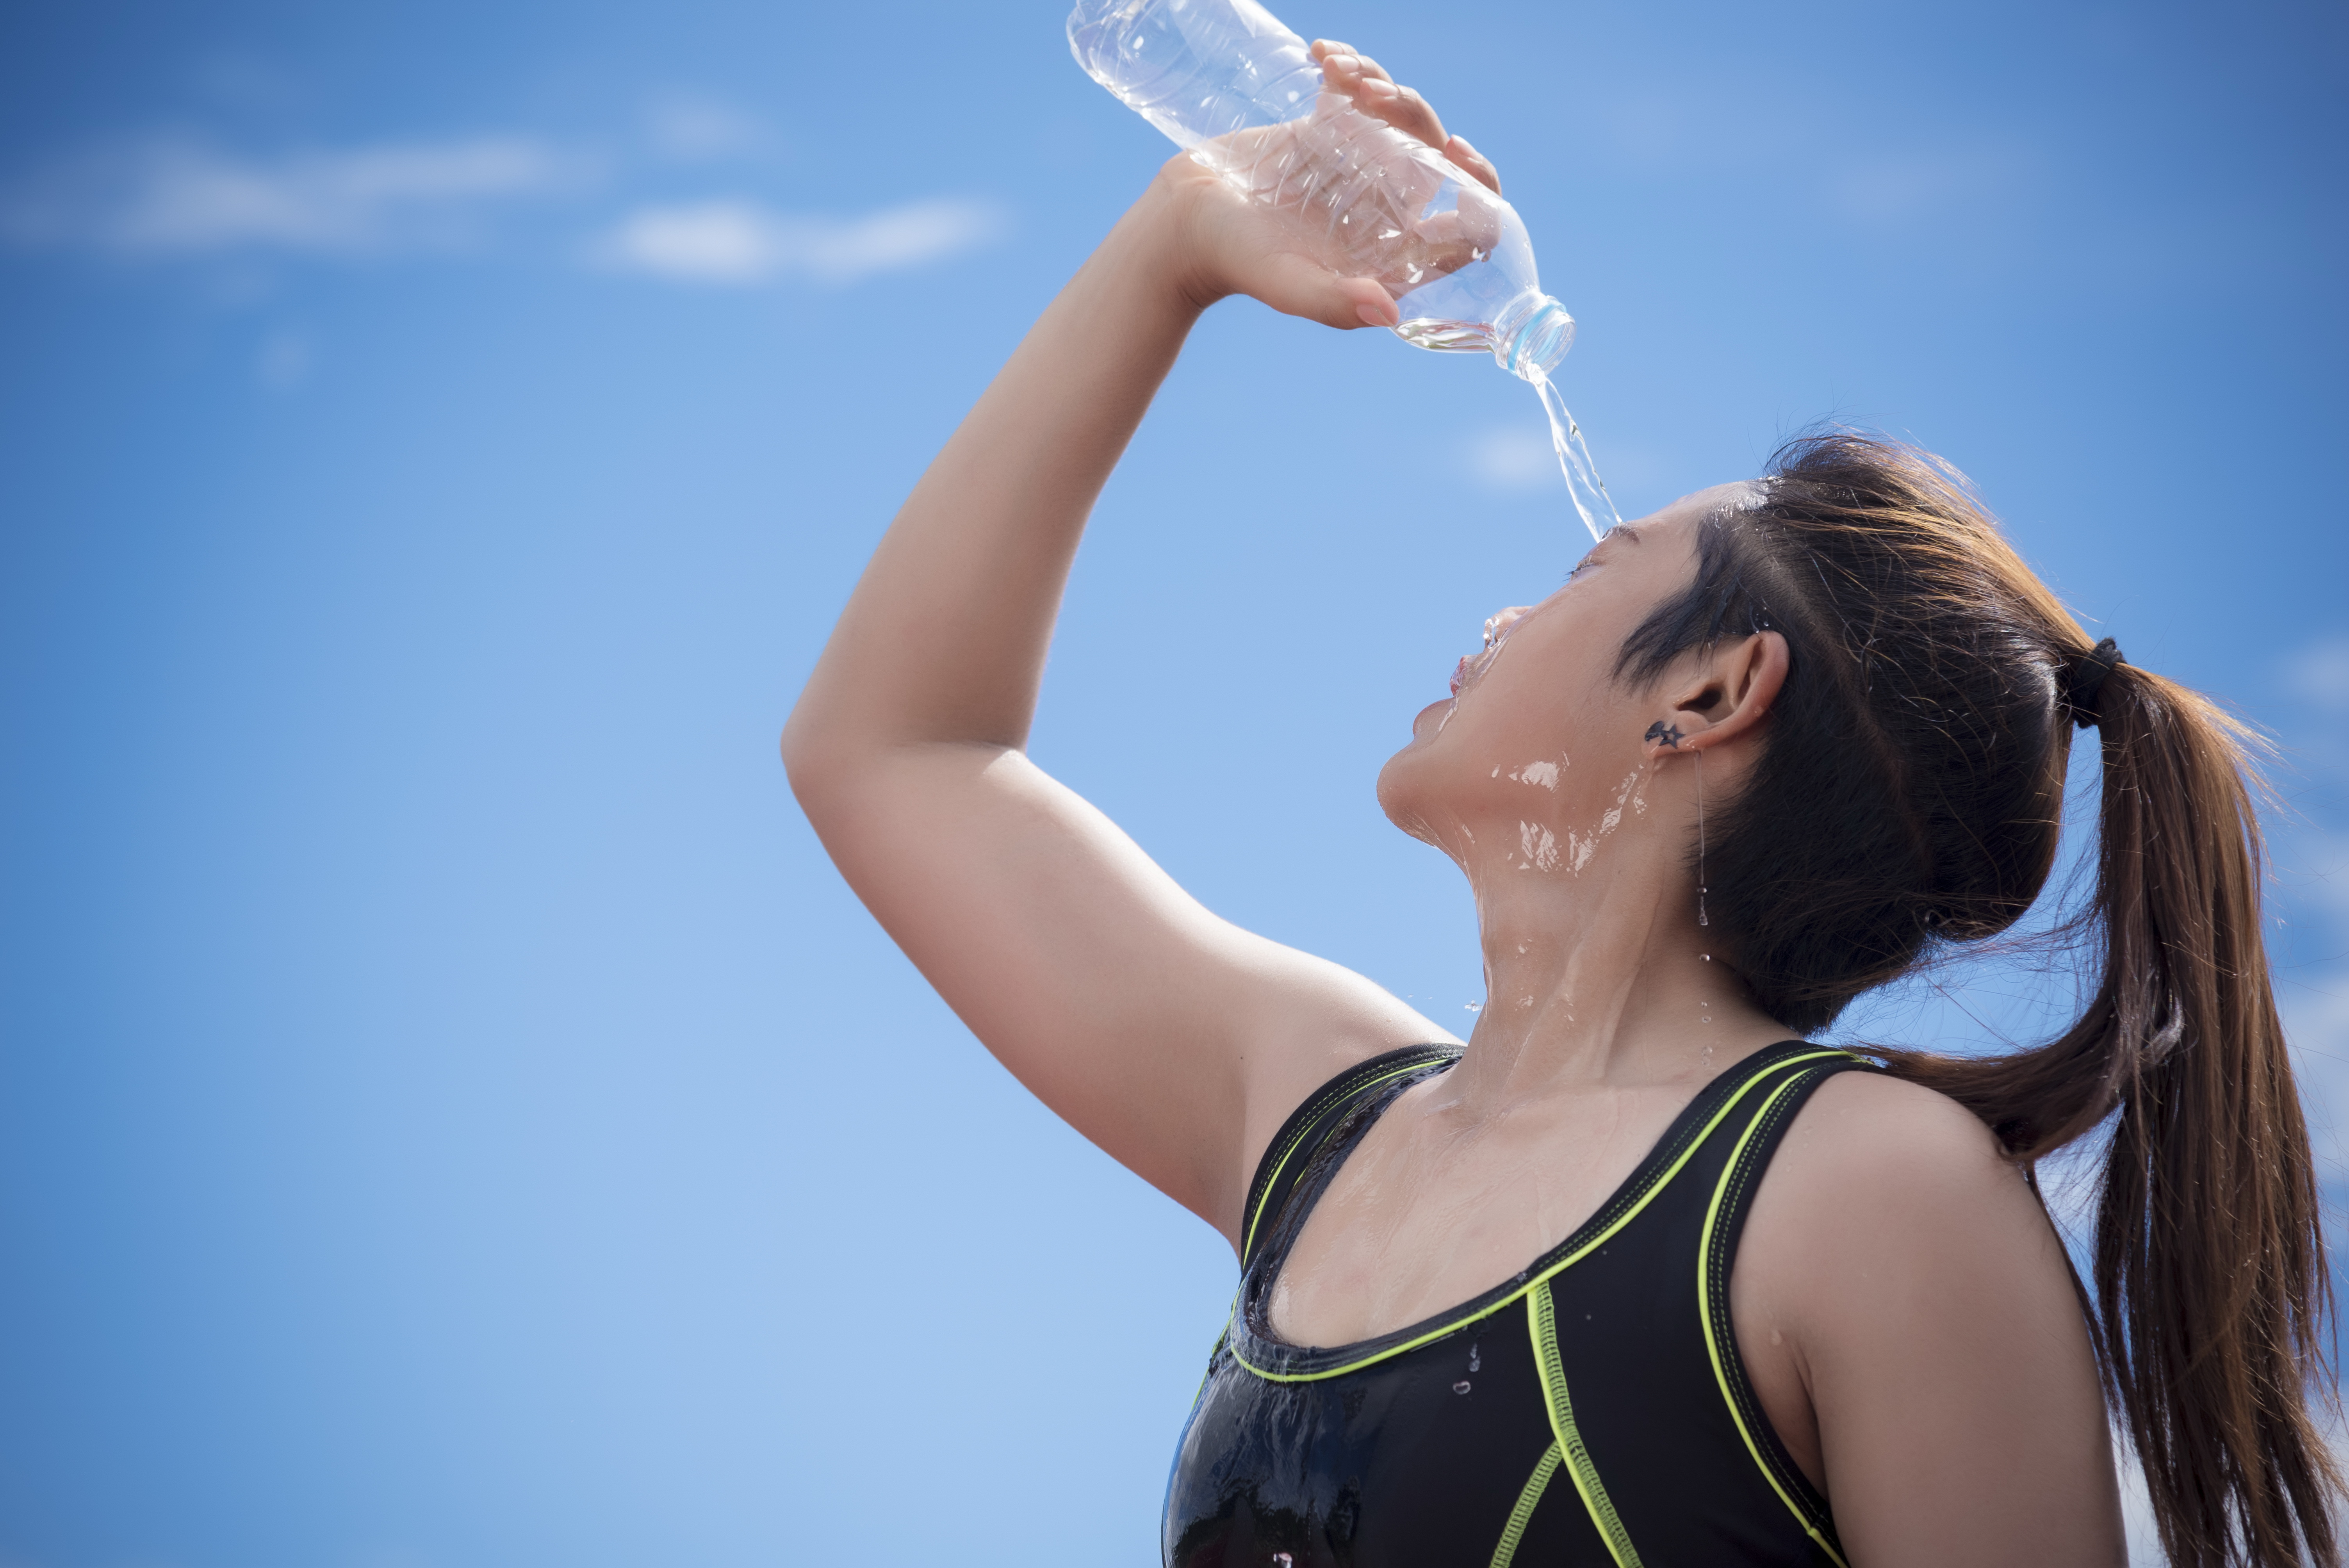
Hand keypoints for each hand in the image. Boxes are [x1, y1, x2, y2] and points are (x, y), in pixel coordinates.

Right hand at [1143, 39, 1506, 331]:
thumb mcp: (1288, 285)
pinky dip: (1350, 66)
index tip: (1455, 152)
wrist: (1184, 223)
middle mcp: (1385, 212)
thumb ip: (1336, 302)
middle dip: (1420, 119)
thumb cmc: (1238, 263)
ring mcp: (1359, 169)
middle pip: (1437, 160)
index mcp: (1392, 252)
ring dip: (1385, 86)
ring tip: (1344, 77)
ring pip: (1403, 119)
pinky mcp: (1329, 133)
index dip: (1478, 190)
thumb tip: (1390, 311)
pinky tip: (1322, 56)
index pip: (1465, 226)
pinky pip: (1359, 91)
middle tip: (1379, 100)